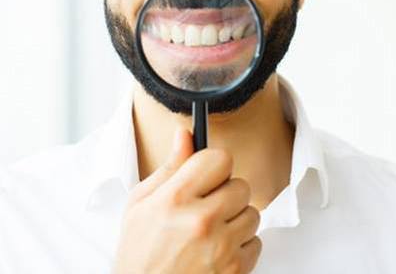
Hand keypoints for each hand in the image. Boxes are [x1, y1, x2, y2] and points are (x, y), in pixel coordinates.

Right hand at [113, 128, 261, 272]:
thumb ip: (169, 167)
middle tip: (206, 209)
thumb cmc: (140, 254)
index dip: (214, 166)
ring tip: (210, 233)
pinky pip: (256, 242)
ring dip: (235, 221)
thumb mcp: (141, 204)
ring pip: (252, 214)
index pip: (220, 159)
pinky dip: (240, 247)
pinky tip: (216, 252)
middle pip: (241, 185)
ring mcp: (221, 246)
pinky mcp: (235, 269)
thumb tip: (185, 134)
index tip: (208, 175)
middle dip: (226, 195)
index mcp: (175, 198)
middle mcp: (201, 220)